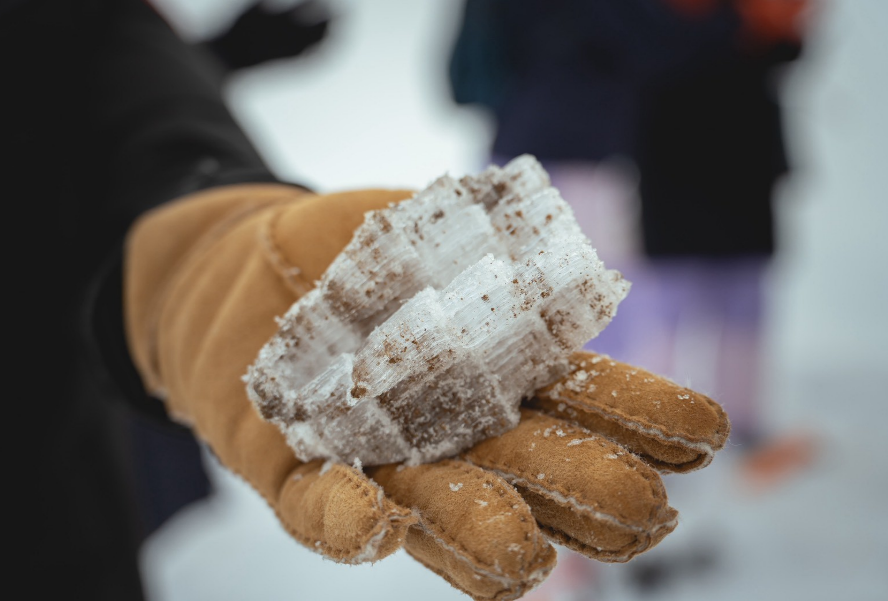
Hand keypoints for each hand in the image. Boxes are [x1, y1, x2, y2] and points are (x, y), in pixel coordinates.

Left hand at [125, 184, 727, 599]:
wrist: (245, 265)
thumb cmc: (359, 251)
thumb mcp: (436, 229)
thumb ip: (498, 244)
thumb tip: (573, 270)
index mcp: (503, 382)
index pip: (586, 410)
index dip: (644, 422)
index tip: (702, 434)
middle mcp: (455, 436)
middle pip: (533, 476)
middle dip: (588, 493)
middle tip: (643, 508)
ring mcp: (379, 460)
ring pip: (441, 510)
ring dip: (479, 529)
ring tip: (524, 552)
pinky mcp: (296, 473)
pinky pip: (320, 511)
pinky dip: (345, 518)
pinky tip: (375, 516)